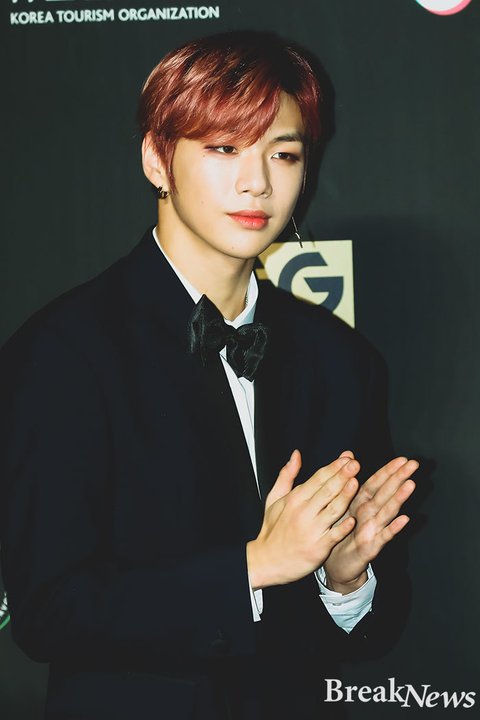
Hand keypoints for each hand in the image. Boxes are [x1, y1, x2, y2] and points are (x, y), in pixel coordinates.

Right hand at [246, 450, 360, 589]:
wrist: (266, 560)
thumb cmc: (273, 529)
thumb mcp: (274, 499)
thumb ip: (287, 475)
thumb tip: (296, 454)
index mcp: (294, 499)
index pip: (317, 479)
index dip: (333, 467)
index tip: (346, 459)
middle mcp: (303, 512)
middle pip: (326, 490)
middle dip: (342, 476)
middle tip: (355, 464)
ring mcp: (311, 530)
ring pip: (332, 509)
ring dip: (345, 495)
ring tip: (356, 482)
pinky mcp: (317, 548)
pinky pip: (333, 535)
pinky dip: (343, 527)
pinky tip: (353, 519)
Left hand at [323, 453, 417, 592]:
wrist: (334, 565)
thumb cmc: (340, 533)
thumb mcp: (340, 506)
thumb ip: (346, 482)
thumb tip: (349, 455)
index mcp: (360, 503)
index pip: (376, 483)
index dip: (388, 471)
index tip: (402, 459)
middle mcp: (369, 515)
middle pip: (385, 494)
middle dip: (398, 478)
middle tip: (414, 465)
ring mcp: (372, 530)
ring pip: (387, 512)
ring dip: (399, 498)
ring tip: (410, 485)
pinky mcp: (370, 548)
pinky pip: (383, 537)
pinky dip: (393, 528)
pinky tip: (405, 519)